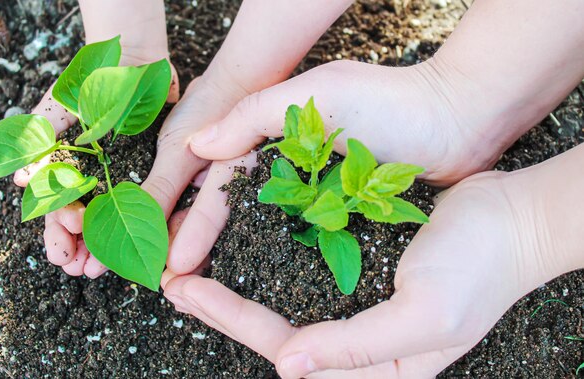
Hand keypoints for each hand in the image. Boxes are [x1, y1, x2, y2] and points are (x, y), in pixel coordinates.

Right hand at [12, 0, 178, 277]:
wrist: (135, 65)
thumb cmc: (92, 82)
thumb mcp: (60, 108)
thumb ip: (41, 141)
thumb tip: (24, 179)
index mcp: (65, 166)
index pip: (55, 205)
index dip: (58, 227)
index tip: (68, 239)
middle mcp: (89, 178)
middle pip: (79, 222)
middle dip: (77, 249)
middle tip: (81, 271)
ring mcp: (118, 179)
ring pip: (106, 223)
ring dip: (99, 249)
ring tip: (98, 272)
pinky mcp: (145, 177)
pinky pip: (140, 209)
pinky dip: (135, 231)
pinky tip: (136, 249)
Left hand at [163, 143, 583, 377]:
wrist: (514, 218)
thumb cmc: (481, 268)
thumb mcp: (425, 317)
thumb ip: (357, 349)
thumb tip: (288, 368)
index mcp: (376, 365)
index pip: (288, 347)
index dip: (232, 320)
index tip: (186, 290)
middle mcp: (362, 342)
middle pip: (276, 329)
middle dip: (223, 306)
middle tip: (175, 279)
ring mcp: (361, 307)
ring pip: (285, 302)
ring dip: (240, 284)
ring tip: (197, 263)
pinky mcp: (364, 274)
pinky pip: (307, 273)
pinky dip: (270, 259)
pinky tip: (246, 242)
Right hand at [168, 57, 516, 276]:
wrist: (459, 121)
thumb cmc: (392, 102)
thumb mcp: (321, 94)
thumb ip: (255, 113)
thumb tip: (197, 143)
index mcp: (277, 140)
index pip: (225, 187)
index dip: (198, 224)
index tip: (175, 262)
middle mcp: (293, 171)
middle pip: (239, 217)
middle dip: (206, 251)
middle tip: (177, 288)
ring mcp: (321, 196)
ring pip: (269, 235)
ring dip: (239, 264)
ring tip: (211, 299)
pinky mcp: (350, 217)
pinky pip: (308, 244)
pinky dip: (285, 264)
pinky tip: (269, 288)